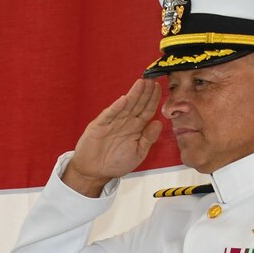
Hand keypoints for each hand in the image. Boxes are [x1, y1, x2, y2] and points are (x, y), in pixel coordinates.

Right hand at [61, 78, 162, 196]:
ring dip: (133, 95)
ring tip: (141, 83)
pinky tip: (123, 100)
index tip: (159, 87)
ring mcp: (112, 123)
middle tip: (151, 79)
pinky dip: (115, 108)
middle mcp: (125, 122)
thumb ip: (148, 139)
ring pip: (125, 106)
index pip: (147, 110)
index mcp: (136, 128)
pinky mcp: (98, 126)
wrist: (94, 173)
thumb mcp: (138, 153)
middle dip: (145, 92)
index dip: (153, 99)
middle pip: (137, 104)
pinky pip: (108, 116)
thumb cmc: (116, 163)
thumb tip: (158, 123)